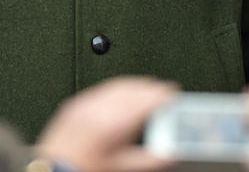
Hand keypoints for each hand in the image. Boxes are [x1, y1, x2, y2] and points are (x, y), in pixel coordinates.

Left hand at [36, 77, 178, 171]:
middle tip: (165, 91)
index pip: (146, 99)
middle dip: (152, 88)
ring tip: (147, 90)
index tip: (173, 93)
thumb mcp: (122, 168)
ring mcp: (86, 105)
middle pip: (134, 88)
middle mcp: (100, 110)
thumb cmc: (84, 170)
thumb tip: (169, 153)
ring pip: (118, 85)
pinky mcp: (75, 105)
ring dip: (136, 85)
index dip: (164, 94)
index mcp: (114, 125)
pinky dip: (117, 89)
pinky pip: (102, 89)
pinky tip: (123, 94)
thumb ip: (149, 160)